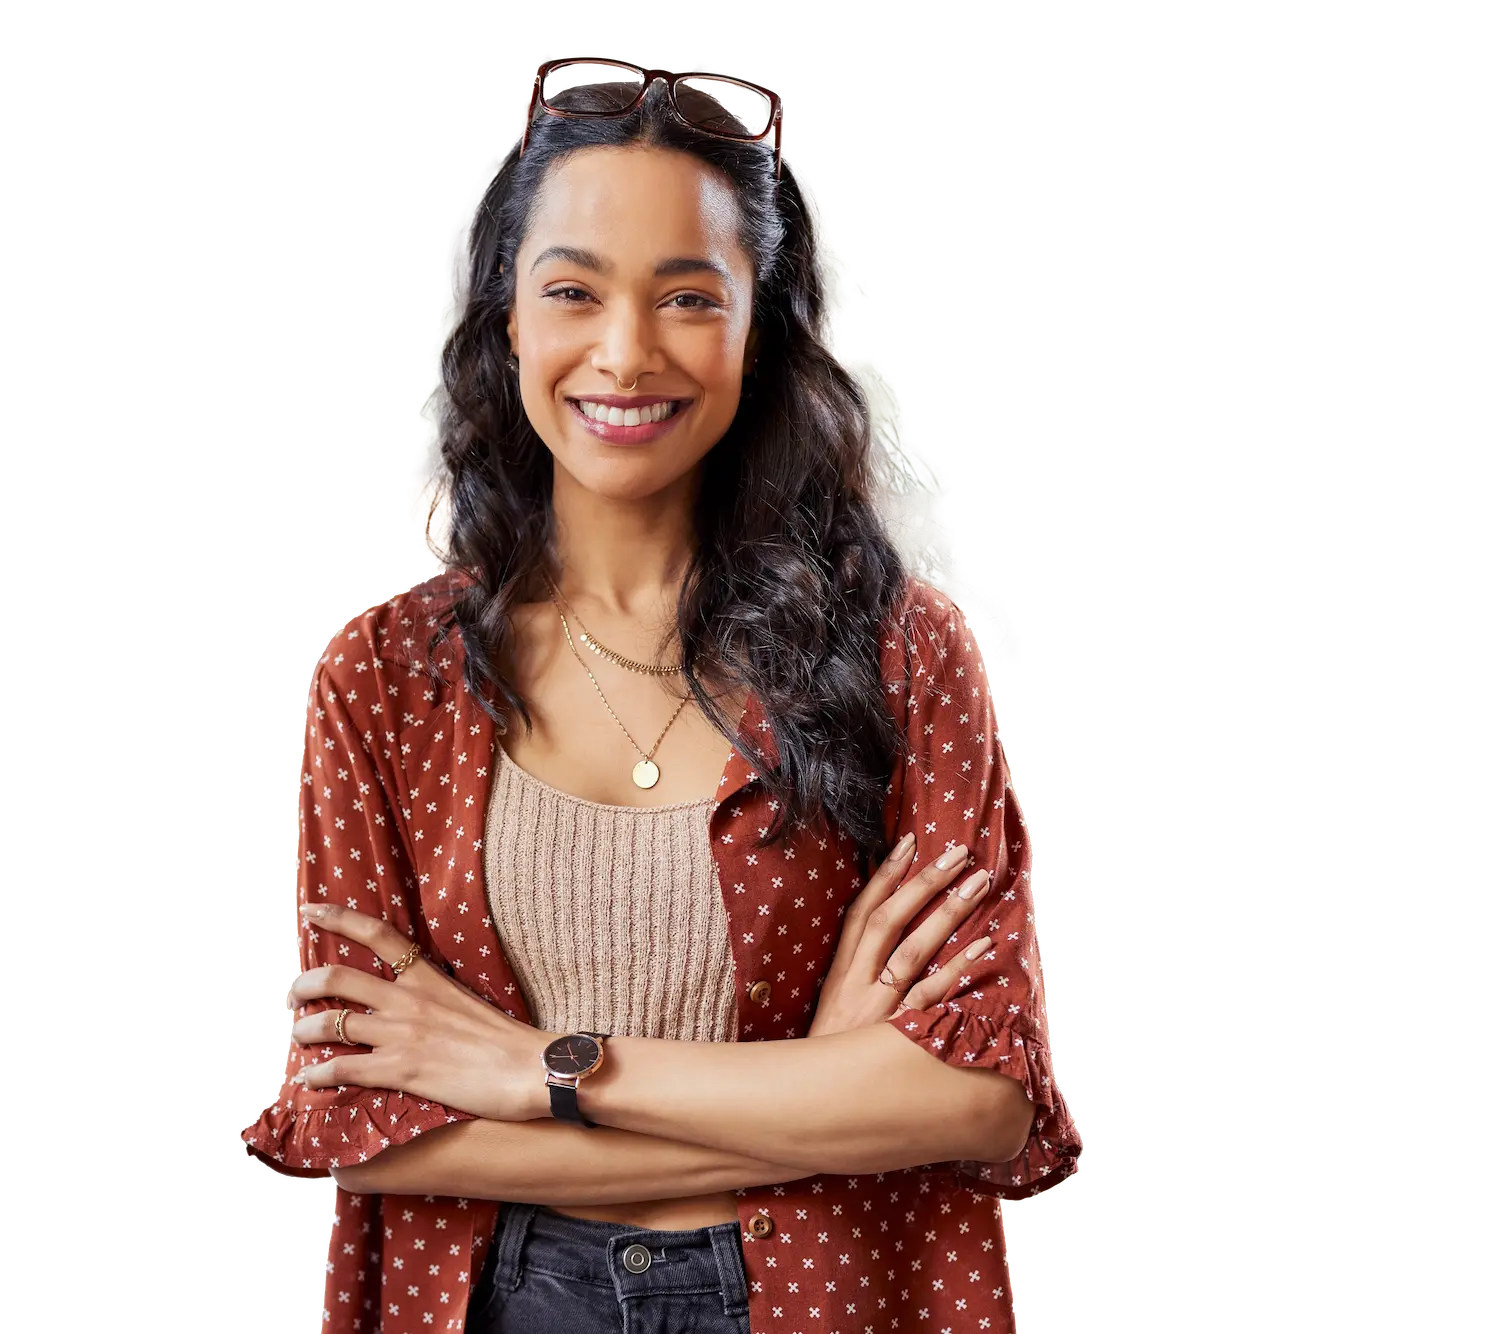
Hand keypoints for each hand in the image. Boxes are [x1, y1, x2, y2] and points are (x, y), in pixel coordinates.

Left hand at [286, 902, 558, 1120]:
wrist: (528, 1069)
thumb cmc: (505, 1039)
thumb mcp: (465, 1000)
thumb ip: (434, 996)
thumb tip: (414, 1001)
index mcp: (427, 976)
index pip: (377, 935)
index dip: (338, 918)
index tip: (310, 910)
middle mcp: (408, 999)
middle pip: (338, 978)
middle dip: (304, 984)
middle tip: (295, 994)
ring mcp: (401, 1034)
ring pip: (331, 1023)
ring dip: (305, 1030)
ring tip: (298, 1037)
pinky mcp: (400, 1070)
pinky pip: (343, 1069)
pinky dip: (318, 1075)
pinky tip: (308, 1080)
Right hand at [807, 835, 994, 1036]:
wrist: (813, 1108)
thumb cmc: (830, 1056)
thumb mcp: (832, 1008)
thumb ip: (857, 972)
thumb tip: (886, 933)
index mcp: (839, 974)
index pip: (861, 913)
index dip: (885, 876)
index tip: (910, 843)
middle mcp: (857, 984)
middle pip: (890, 921)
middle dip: (924, 882)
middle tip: (958, 852)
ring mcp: (879, 1010)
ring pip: (914, 950)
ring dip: (948, 913)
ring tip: (977, 883)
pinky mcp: (898, 1038)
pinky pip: (933, 997)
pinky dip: (957, 969)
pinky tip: (983, 946)